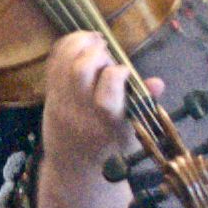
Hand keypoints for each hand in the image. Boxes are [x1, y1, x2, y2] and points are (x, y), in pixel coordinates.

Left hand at [40, 28, 146, 174]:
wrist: (75, 167)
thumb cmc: (110, 148)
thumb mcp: (132, 132)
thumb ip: (142, 104)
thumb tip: (158, 82)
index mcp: (107, 122)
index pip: (108, 89)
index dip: (117, 71)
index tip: (124, 70)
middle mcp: (82, 112)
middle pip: (81, 69)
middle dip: (96, 52)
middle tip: (106, 52)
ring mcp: (62, 104)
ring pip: (64, 63)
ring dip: (79, 43)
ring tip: (93, 40)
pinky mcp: (49, 98)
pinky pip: (53, 64)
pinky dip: (65, 47)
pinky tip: (79, 44)